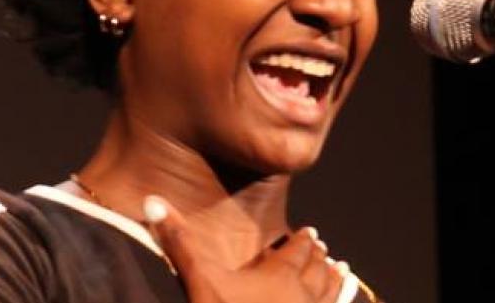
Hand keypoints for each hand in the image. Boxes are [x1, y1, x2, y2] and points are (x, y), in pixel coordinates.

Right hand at [142, 195, 348, 302]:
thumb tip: (152, 201)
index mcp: (281, 275)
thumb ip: (179, 243)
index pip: (298, 250)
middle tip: (323, 249)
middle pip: (317, 271)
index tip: (311, 231)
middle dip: (319, 258)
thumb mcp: (199, 281)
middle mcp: (304, 296)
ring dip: (335, 281)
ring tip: (341, 270)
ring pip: (330, 295)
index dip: (304, 239)